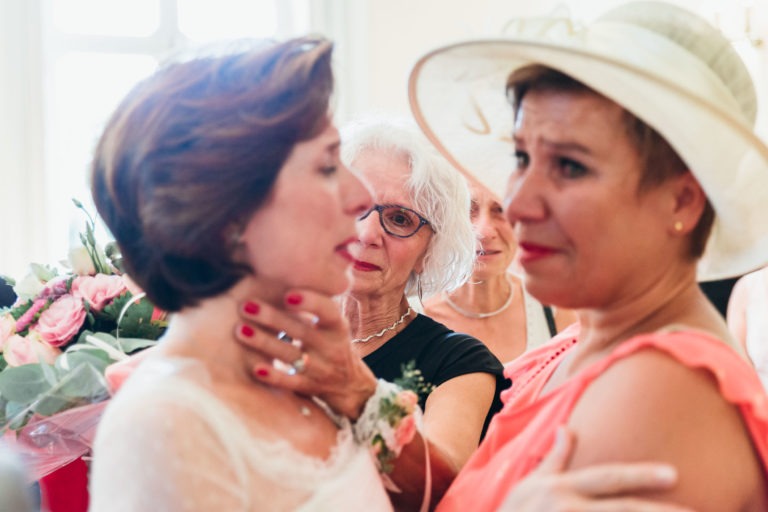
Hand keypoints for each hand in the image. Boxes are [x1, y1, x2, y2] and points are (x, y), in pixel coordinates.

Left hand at [234, 288, 376, 418]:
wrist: (351, 384)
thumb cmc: (332, 342)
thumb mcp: (333, 323)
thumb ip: (315, 304)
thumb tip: (285, 268)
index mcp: (337, 327)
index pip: (328, 312)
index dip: (310, 303)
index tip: (288, 295)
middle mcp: (331, 347)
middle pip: (301, 331)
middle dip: (273, 318)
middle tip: (246, 305)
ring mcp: (321, 369)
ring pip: (291, 356)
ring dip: (264, 343)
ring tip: (239, 330)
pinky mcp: (310, 387)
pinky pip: (291, 382)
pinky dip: (274, 376)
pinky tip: (255, 368)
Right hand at [500, 427, 694, 510]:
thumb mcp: (529, 484)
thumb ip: (554, 459)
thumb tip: (569, 428)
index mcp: (560, 489)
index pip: (607, 478)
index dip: (641, 475)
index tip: (673, 474)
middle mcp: (567, 508)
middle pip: (623, 509)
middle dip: (659, 511)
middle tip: (694, 511)